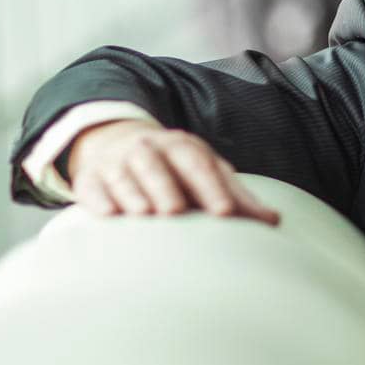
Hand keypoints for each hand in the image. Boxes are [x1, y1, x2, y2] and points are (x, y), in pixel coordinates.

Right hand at [68, 120, 279, 224]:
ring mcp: (117, 162)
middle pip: (159, 167)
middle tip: (177, 211)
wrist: (119, 143)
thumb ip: (237, 197)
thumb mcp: (206, 173)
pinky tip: (108, 214)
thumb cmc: (176, 169)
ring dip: (134, 193)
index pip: (201, 166)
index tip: (225, 212)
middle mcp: (149, 150)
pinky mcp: (91, 178)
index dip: (213, 188)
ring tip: (144, 214)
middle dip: (168, 187)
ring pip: (125, 175)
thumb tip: (274, 221)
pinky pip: (91, 187)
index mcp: (184, 147)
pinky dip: (98, 200)